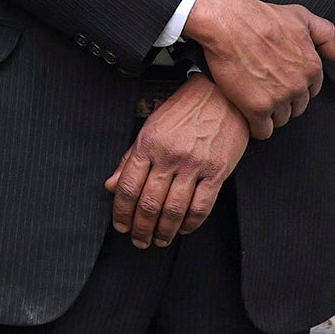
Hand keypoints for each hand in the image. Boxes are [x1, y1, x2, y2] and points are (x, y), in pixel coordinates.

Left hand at [104, 75, 248, 247]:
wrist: (222, 93)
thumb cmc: (185, 109)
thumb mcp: (151, 127)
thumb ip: (130, 158)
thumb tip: (112, 185)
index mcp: (149, 144)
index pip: (129, 187)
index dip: (122, 212)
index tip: (121, 225)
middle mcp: (170, 155)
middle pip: (149, 203)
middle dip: (141, 228)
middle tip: (139, 240)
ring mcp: (194, 164)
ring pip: (174, 209)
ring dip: (164, 231)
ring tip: (160, 240)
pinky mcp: (217, 171)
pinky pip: (201, 205)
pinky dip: (191, 223)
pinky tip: (183, 229)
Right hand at [183, 0, 334, 137]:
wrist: (228, 23)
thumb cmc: (260, 17)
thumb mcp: (301, 17)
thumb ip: (326, 35)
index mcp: (311, 66)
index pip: (311, 91)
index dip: (295, 87)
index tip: (282, 82)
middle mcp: (298, 85)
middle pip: (297, 108)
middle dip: (284, 102)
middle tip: (266, 90)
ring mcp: (279, 98)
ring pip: (280, 120)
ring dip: (270, 115)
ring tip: (256, 100)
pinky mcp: (257, 108)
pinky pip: (263, 131)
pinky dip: (256, 127)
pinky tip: (249, 116)